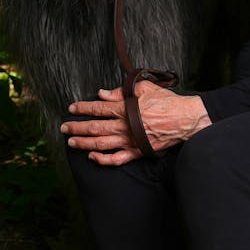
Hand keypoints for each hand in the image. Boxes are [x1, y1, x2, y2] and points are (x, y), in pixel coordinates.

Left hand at [62, 81, 211, 165]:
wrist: (185, 119)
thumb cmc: (167, 102)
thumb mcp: (144, 89)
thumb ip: (122, 92)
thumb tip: (103, 94)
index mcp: (125, 108)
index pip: (97, 108)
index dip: (82, 108)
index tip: (71, 108)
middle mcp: (124, 126)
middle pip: (94, 127)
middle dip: (76, 127)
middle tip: (64, 128)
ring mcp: (129, 141)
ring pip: (100, 144)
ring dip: (83, 143)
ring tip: (71, 142)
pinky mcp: (137, 152)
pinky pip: (116, 159)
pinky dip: (102, 159)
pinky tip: (92, 157)